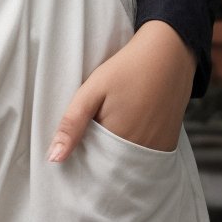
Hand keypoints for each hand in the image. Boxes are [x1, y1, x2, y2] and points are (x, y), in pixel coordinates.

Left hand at [46, 19, 195, 162]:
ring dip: (116, 158)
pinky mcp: (168, 143)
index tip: (75, 148)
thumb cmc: (127, 68)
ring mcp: (156, 149)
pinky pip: (146, 158)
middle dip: (98, 161)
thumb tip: (53, 158)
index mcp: (116, 139)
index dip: (81, 159)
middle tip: (93, 134)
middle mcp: (139, 151)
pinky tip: (129, 132)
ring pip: (128, 165)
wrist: (168, 53)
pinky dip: (135, 153)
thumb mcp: (92, 90)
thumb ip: (72, 123)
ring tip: (111, 131)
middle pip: (111, 168)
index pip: (91, 165)